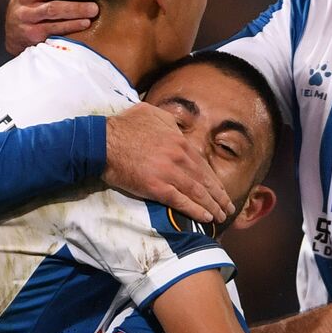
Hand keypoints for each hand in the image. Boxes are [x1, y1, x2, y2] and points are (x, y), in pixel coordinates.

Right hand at [104, 103, 232, 223]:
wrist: (102, 142)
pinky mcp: (156, 187)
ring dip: (212, 206)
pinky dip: (195, 211)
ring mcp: (169, 173)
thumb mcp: (153, 114)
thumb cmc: (124, 126)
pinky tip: (205, 218)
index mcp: (180, 142)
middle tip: (229, 208)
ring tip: (221, 216)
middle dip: (219, 197)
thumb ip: (171, 123)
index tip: (222, 191)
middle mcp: (179, 158)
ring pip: (197, 193)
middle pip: (205, 181)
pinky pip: (181, 202)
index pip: (203, 165)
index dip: (214, 181)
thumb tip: (179, 129)